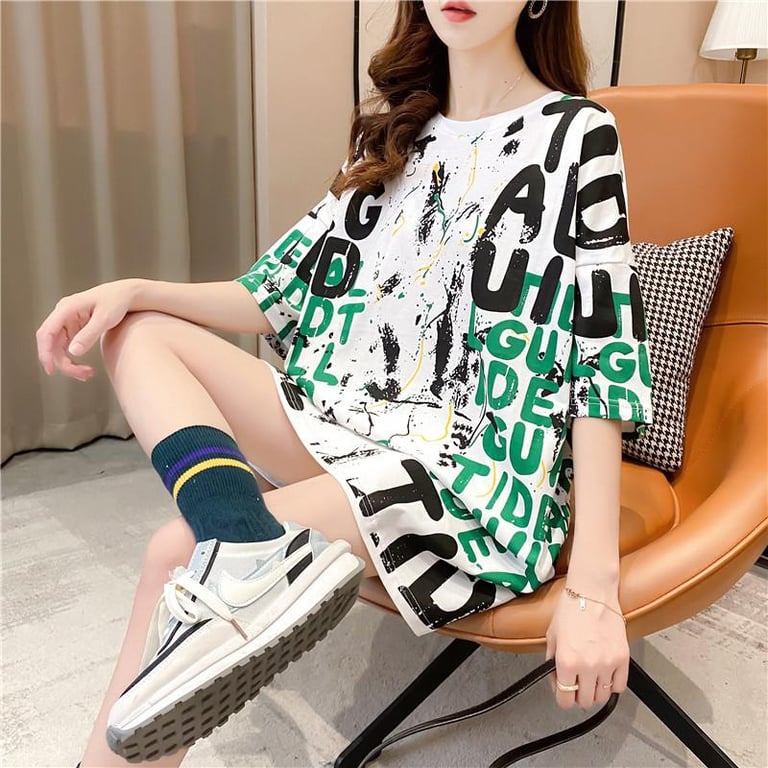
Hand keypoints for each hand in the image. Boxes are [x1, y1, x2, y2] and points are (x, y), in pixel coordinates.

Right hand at [36, 279, 139, 380]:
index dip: (45, 352)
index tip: (51, 370)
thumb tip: (73, 352)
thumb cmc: (116, 301)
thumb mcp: (105, 319)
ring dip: (69, 363)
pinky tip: (86, 368)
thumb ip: (89, 334)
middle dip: (63, 362)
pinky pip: (67, 346)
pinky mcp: (74, 327)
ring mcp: (67, 321)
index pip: (47, 332)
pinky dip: (74, 358)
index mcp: (66, 308)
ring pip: (59, 347)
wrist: (126, 294)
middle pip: (52, 343)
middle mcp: (63, 314)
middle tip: (82, 375)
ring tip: (88, 374)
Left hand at [544, 583, 628, 708]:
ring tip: (591, 677)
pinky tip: (605, 674)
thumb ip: (552, 661)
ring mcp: (607, 664)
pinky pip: (619, 686)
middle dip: (578, 695)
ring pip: (602, 696)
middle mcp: (587, 666)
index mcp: (566, 661)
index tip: (564, 692)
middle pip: (585, 701)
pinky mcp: (622, 659)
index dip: (563, 698)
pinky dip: (612, 685)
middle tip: (577, 683)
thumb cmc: (570, 609)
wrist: (592, 592)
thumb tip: (556, 680)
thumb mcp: (552, 636)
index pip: (565, 699)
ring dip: (595, 690)